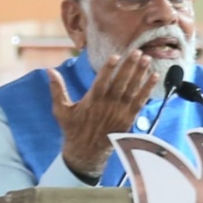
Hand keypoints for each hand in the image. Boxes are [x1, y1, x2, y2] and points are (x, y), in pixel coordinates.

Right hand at [49, 51, 157, 176]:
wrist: (87, 151)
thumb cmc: (73, 128)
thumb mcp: (61, 110)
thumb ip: (57, 90)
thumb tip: (49, 71)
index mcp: (92, 101)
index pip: (102, 81)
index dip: (109, 69)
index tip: (115, 56)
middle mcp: (108, 105)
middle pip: (120, 82)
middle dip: (129, 66)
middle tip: (137, 51)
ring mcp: (120, 111)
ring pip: (132, 89)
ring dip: (140, 74)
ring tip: (147, 59)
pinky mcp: (129, 117)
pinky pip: (140, 101)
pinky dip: (147, 89)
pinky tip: (154, 76)